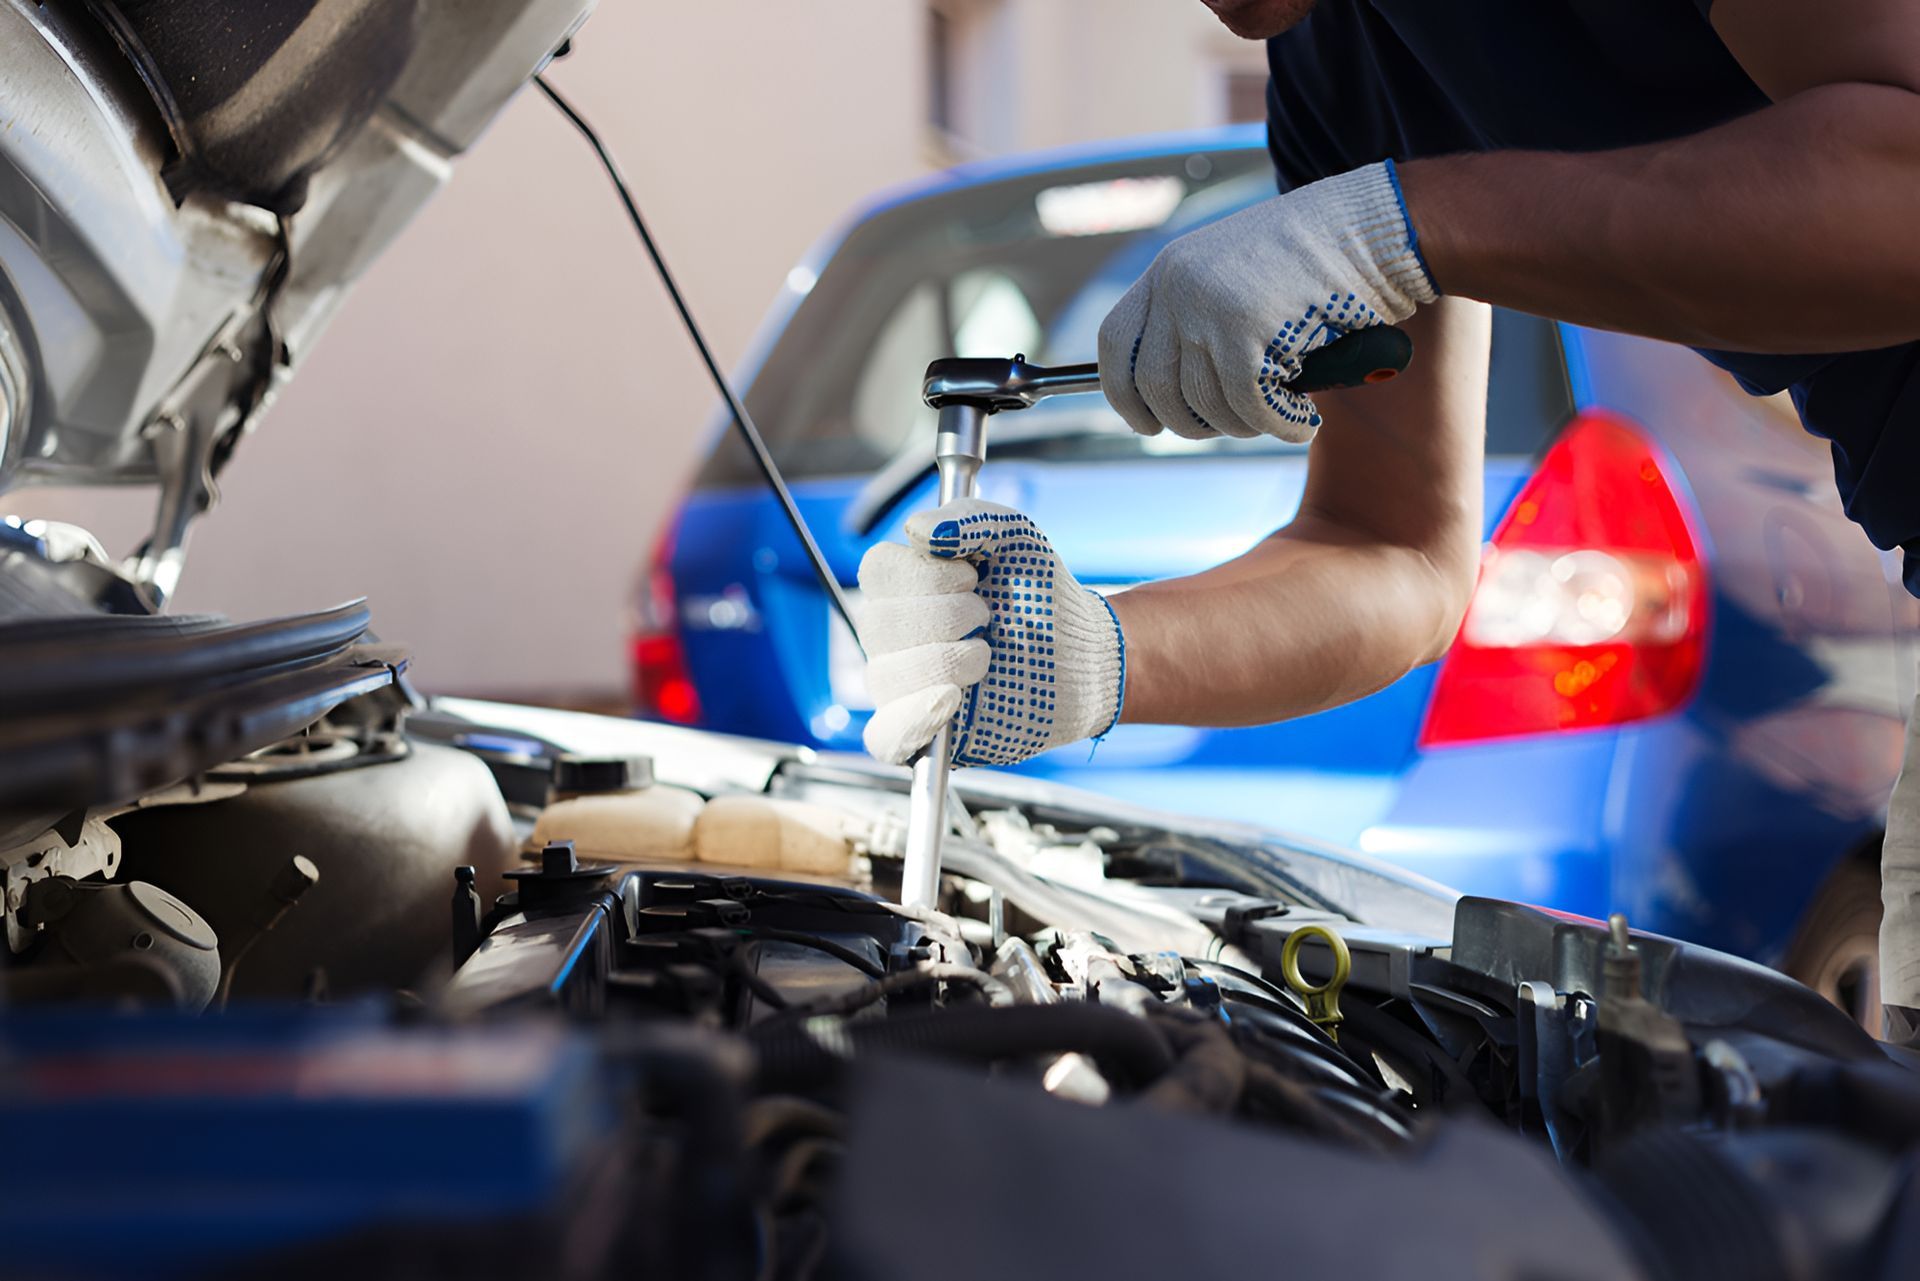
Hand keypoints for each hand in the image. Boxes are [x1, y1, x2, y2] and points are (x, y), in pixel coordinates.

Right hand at [857, 499, 1124, 767]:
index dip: (923, 573)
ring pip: (884, 677)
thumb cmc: (1040, 594)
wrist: (1082, 653)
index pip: (877, 571)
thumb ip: (972, 519)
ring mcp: (905, 686)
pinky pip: (885, 737)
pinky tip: (949, 701)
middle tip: (988, 617)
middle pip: (878, 623)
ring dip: (943, 661)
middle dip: (943, 617)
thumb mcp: (1016, 538)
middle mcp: (896, 637)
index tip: (972, 577)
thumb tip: (919, 530)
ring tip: (988, 657)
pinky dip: (911, 721)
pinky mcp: (923, 734)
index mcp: (907, 586)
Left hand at [1097, 159, 1434, 442]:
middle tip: (1229, 428)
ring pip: (1205, 404)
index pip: (1115, 342)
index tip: (1144, 424)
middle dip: (1190, 422)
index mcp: (1170, 269)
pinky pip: (1249, 407)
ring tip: (1280, 412)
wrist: (1377, 229)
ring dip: (1245, 425)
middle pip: (1155, 386)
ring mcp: (1208, 307)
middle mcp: (1178, 286)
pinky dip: (1278, 426)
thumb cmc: (1322, 261)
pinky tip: (1301, 421)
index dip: (1123, 393)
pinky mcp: (1246, 331)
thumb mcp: (1240, 279)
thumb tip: (1174, 397)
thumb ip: (1201, 321)